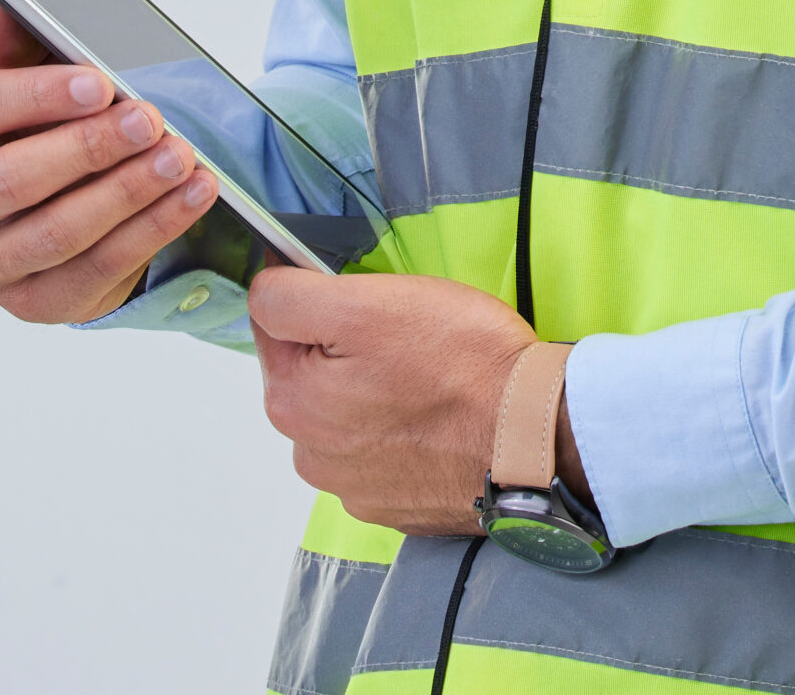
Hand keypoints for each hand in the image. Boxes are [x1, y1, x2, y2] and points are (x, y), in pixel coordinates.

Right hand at [0, 0, 218, 323]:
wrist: (51, 197)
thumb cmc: (35, 122)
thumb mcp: (27, 73)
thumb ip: (13, 41)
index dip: (37, 96)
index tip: (99, 83)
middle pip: (13, 181)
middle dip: (90, 148)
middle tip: (150, 119)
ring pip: (58, 232)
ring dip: (128, 192)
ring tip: (181, 156)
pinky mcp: (34, 302)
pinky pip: (97, 269)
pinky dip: (153, 229)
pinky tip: (191, 195)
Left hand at [249, 268, 593, 535]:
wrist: (532, 437)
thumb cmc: (458, 362)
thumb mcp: (367, 304)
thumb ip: (292, 297)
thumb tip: (262, 290)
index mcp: (291, 401)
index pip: (276, 321)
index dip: (320, 295)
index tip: (366, 297)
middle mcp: (310, 454)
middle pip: (313, 369)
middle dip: (348, 345)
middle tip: (408, 334)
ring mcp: (354, 487)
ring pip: (351, 410)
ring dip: (376, 390)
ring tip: (431, 376)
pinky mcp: (398, 505)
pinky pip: (387, 449)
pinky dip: (406, 429)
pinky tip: (440, 416)